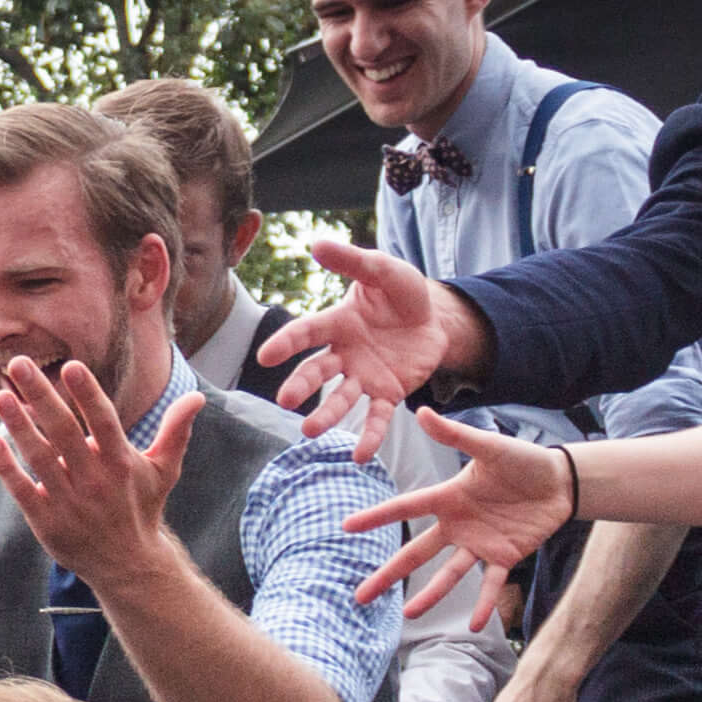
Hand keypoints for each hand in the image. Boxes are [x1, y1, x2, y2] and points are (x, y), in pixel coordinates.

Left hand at [0, 353, 195, 590]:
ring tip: (1, 396)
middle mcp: (95, 480)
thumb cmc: (142, 507)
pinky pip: (23, 490)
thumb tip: (197, 397)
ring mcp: (69, 502)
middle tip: (20, 364)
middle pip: (64, 432)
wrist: (127, 564)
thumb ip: (176, 431)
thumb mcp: (164, 470)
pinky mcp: (47, 522)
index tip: (70, 366)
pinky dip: (7, 467)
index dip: (88, 394)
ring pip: (39, 458)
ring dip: (18, 426)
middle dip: (41, 396)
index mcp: (121, 462)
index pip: (104, 421)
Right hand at [251, 238, 470, 451]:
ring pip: (340, 399)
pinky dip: (369, 437)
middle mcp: (343, 353)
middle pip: (317, 371)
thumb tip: (316, 245)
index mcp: (337, 322)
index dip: (286, 344)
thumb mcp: (384, 270)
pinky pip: (376, 418)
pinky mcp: (387, 394)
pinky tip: (361, 457)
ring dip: (325, 415)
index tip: (265, 357)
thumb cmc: (402, 292)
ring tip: (310, 432)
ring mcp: (363, 376)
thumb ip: (353, 260)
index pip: (306, 333)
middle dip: (301, 386)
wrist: (435, 318)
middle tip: (287, 401)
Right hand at [342, 409, 573, 614]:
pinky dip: (484, 604)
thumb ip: (456, 435)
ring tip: (409, 614)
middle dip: (388, 574)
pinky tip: (476, 624)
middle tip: (361, 595)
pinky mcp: (505, 557)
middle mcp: (457, 525)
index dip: (377, 518)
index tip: (347, 527)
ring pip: (448, 574)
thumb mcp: (489, 446)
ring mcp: (479, 544)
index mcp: (448, 497)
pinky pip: (490, 583)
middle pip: (416, 554)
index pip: (406, 508)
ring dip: (430, 595)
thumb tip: (420, 411)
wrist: (561, 480)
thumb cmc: (523, 460)